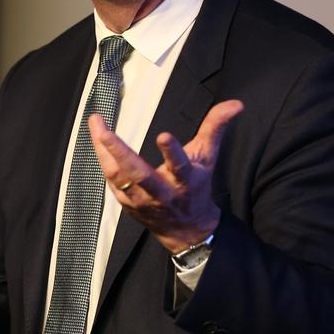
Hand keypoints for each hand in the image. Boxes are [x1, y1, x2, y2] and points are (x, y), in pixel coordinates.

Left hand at [88, 100, 243, 253]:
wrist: (186, 230)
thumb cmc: (196, 187)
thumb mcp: (208, 157)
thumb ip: (216, 128)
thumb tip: (236, 104)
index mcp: (184, 181)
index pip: (179, 166)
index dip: (172, 152)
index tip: (163, 135)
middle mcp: (161, 192)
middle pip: (137, 174)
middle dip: (119, 152)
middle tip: (104, 131)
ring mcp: (140, 200)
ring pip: (118, 176)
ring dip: (104, 151)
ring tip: (96, 124)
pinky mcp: (126, 203)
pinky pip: (111, 179)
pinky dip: (102, 158)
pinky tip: (97, 139)